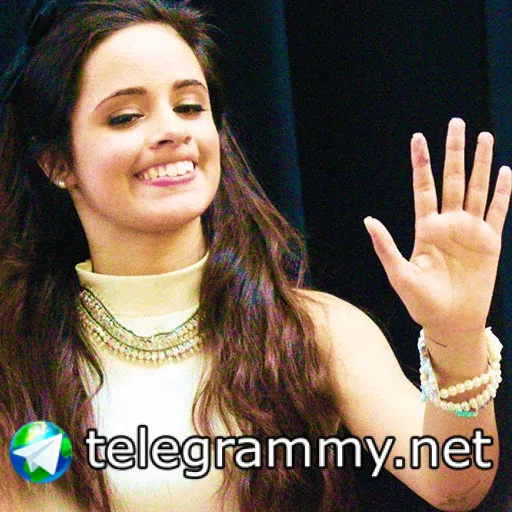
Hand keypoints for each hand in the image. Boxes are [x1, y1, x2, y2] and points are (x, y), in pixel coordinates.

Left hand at [364, 118, 510, 337]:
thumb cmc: (422, 302)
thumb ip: (386, 247)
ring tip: (484, 136)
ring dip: (480, 163)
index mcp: (425, 228)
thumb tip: (368, 220)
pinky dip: (503, 192)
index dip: (421, 163)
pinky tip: (504, 171)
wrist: (451, 321)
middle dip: (454, 152)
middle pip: (451, 179)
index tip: (418, 137)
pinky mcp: (490, 242)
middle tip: (457, 123)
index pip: (423, 187)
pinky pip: (497, 211)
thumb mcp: (400, 275)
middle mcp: (448, 223)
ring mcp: (470, 230)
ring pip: (476, 188)